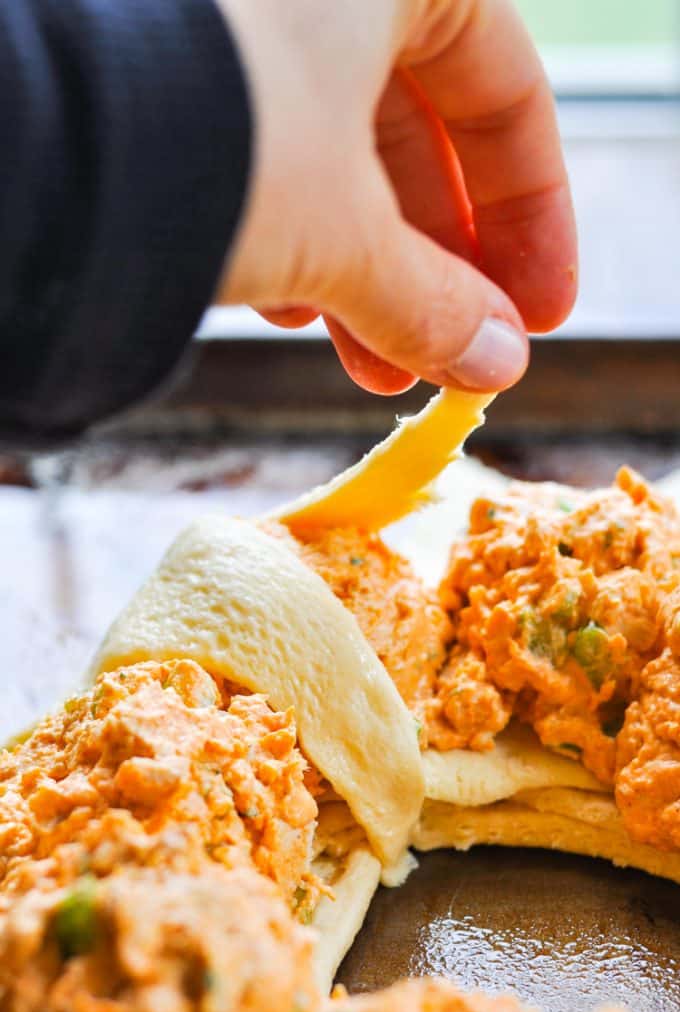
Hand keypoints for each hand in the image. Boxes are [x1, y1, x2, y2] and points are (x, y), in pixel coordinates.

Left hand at [215, 0, 576, 394]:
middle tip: (449, 355)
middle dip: (435, 265)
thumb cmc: (206, 145)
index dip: (534, 217)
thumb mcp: (340, 234)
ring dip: (360, 268)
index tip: (538, 314)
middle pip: (417, 130)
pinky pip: (260, 147)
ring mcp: (241, 22)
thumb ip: (428, 301)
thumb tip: (494, 361)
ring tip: (371, 360)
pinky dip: (285, 231)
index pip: (505, 88)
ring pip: (334, 149)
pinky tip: (284, 308)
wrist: (10, 143)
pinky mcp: (181, 74)